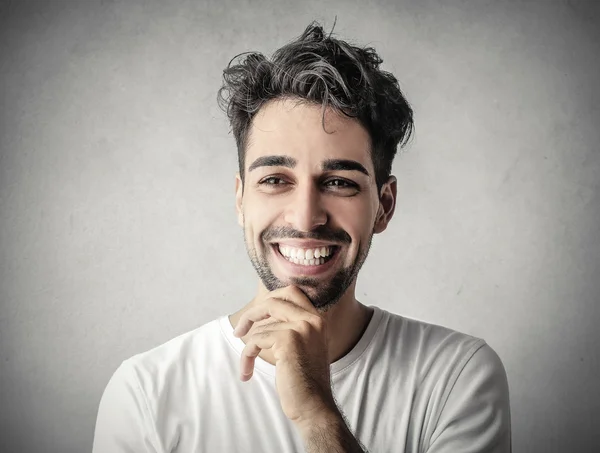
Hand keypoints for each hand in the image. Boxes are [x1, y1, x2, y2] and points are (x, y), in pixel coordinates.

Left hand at [232, 286, 337, 427]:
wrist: (314, 406)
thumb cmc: (305, 381)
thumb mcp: (305, 345)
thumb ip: (293, 326)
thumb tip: (264, 311)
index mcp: (318, 319)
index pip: (292, 292)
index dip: (270, 299)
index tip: (256, 315)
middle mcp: (313, 319)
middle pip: (274, 300)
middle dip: (253, 313)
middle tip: (240, 331)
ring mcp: (302, 327)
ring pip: (261, 325)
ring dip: (248, 346)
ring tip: (247, 363)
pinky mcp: (288, 340)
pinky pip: (257, 339)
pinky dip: (247, 356)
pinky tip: (247, 372)